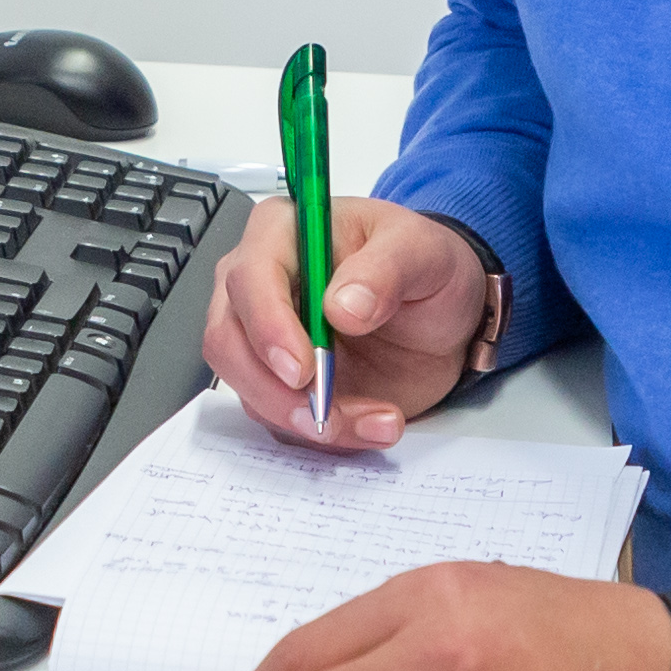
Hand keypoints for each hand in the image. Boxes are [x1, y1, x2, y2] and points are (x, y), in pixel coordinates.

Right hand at [199, 194, 488, 450]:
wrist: (442, 317)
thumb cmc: (422, 267)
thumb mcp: (423, 252)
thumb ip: (386, 269)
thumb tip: (341, 306)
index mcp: (281, 234)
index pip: (249, 278)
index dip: (267, 327)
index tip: (302, 368)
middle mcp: (258, 285)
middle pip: (228, 342)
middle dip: (273, 390)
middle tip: (326, 414)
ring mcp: (263, 338)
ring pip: (249, 390)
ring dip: (308, 420)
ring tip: (378, 419)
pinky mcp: (279, 383)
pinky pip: (279, 419)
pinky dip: (326, 435)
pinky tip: (373, 424)